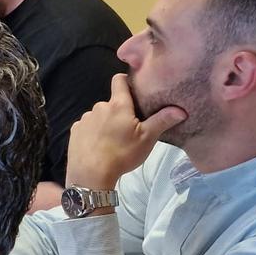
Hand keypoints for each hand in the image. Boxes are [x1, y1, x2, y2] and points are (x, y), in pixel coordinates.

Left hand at [65, 75, 186, 189]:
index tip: (134, 89)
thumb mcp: (147, 138)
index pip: (119, 80)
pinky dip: (93, 132)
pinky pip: (87, 126)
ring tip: (113, 140)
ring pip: (99, 115)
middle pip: (112, 103)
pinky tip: (98, 145)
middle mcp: (99, 107)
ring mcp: (85, 119)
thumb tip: (180, 109)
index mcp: (118, 105)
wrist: (91, 174)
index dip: (127, 81)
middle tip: (129, 127)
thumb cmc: (122, 154)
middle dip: (120, 111)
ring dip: (106, 122)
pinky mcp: (75, 131)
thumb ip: (162, 121)